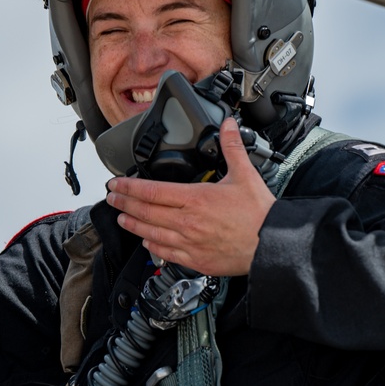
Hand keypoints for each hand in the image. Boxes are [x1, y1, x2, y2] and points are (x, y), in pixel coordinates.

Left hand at [106, 117, 274, 275]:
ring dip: (133, 224)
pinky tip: (147, 241)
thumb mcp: (245, 175)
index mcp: (196, 199)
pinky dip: (153, 246)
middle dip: (125, 203)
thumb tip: (228, 125)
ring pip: (151, 233)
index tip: (116, 183)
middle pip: (146, 212)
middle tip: (111, 198)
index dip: (130, 187)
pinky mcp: (196, 260)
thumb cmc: (260, 214)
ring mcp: (190, 243)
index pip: (152, 191)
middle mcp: (188, 222)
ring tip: (121, 217)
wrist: (272, 245)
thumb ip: (232, 148)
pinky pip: (167, 253)